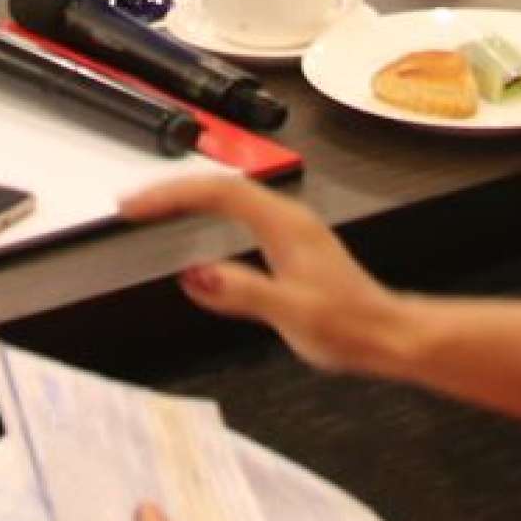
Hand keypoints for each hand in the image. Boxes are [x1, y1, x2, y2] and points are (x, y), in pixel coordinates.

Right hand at [120, 174, 404, 375]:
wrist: (388, 334)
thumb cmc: (349, 326)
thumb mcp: (292, 313)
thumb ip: (242, 292)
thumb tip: (193, 275)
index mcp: (284, 225)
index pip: (218, 192)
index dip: (172, 194)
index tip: (135, 206)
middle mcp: (287, 218)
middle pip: (220, 186)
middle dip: (173, 190)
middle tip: (133, 205)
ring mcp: (290, 229)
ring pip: (230, 196)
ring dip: (190, 198)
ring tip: (154, 208)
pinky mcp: (291, 244)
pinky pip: (239, 212)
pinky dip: (209, 212)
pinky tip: (199, 226)